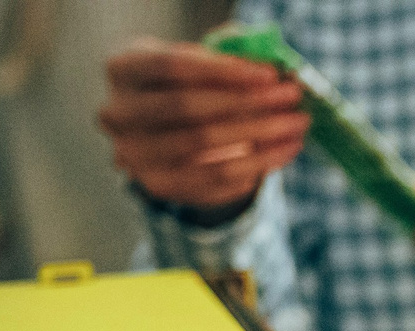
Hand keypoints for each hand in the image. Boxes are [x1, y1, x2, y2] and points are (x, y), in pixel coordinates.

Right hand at [101, 42, 307, 213]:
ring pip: (205, 147)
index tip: (270, 74)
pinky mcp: (160, 186)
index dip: (224, 71)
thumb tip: (276, 75)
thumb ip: (226, 62)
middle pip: (188, 108)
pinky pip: (216, 180)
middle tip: (291, 98)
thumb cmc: (184, 85)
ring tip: (297, 126)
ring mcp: (134, 155)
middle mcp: (118, 113)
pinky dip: (257, 164)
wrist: (161, 130)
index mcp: (123, 69)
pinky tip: (285, 150)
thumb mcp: (195, 64)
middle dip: (248, 103)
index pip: (173, 67)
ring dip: (260, 136)